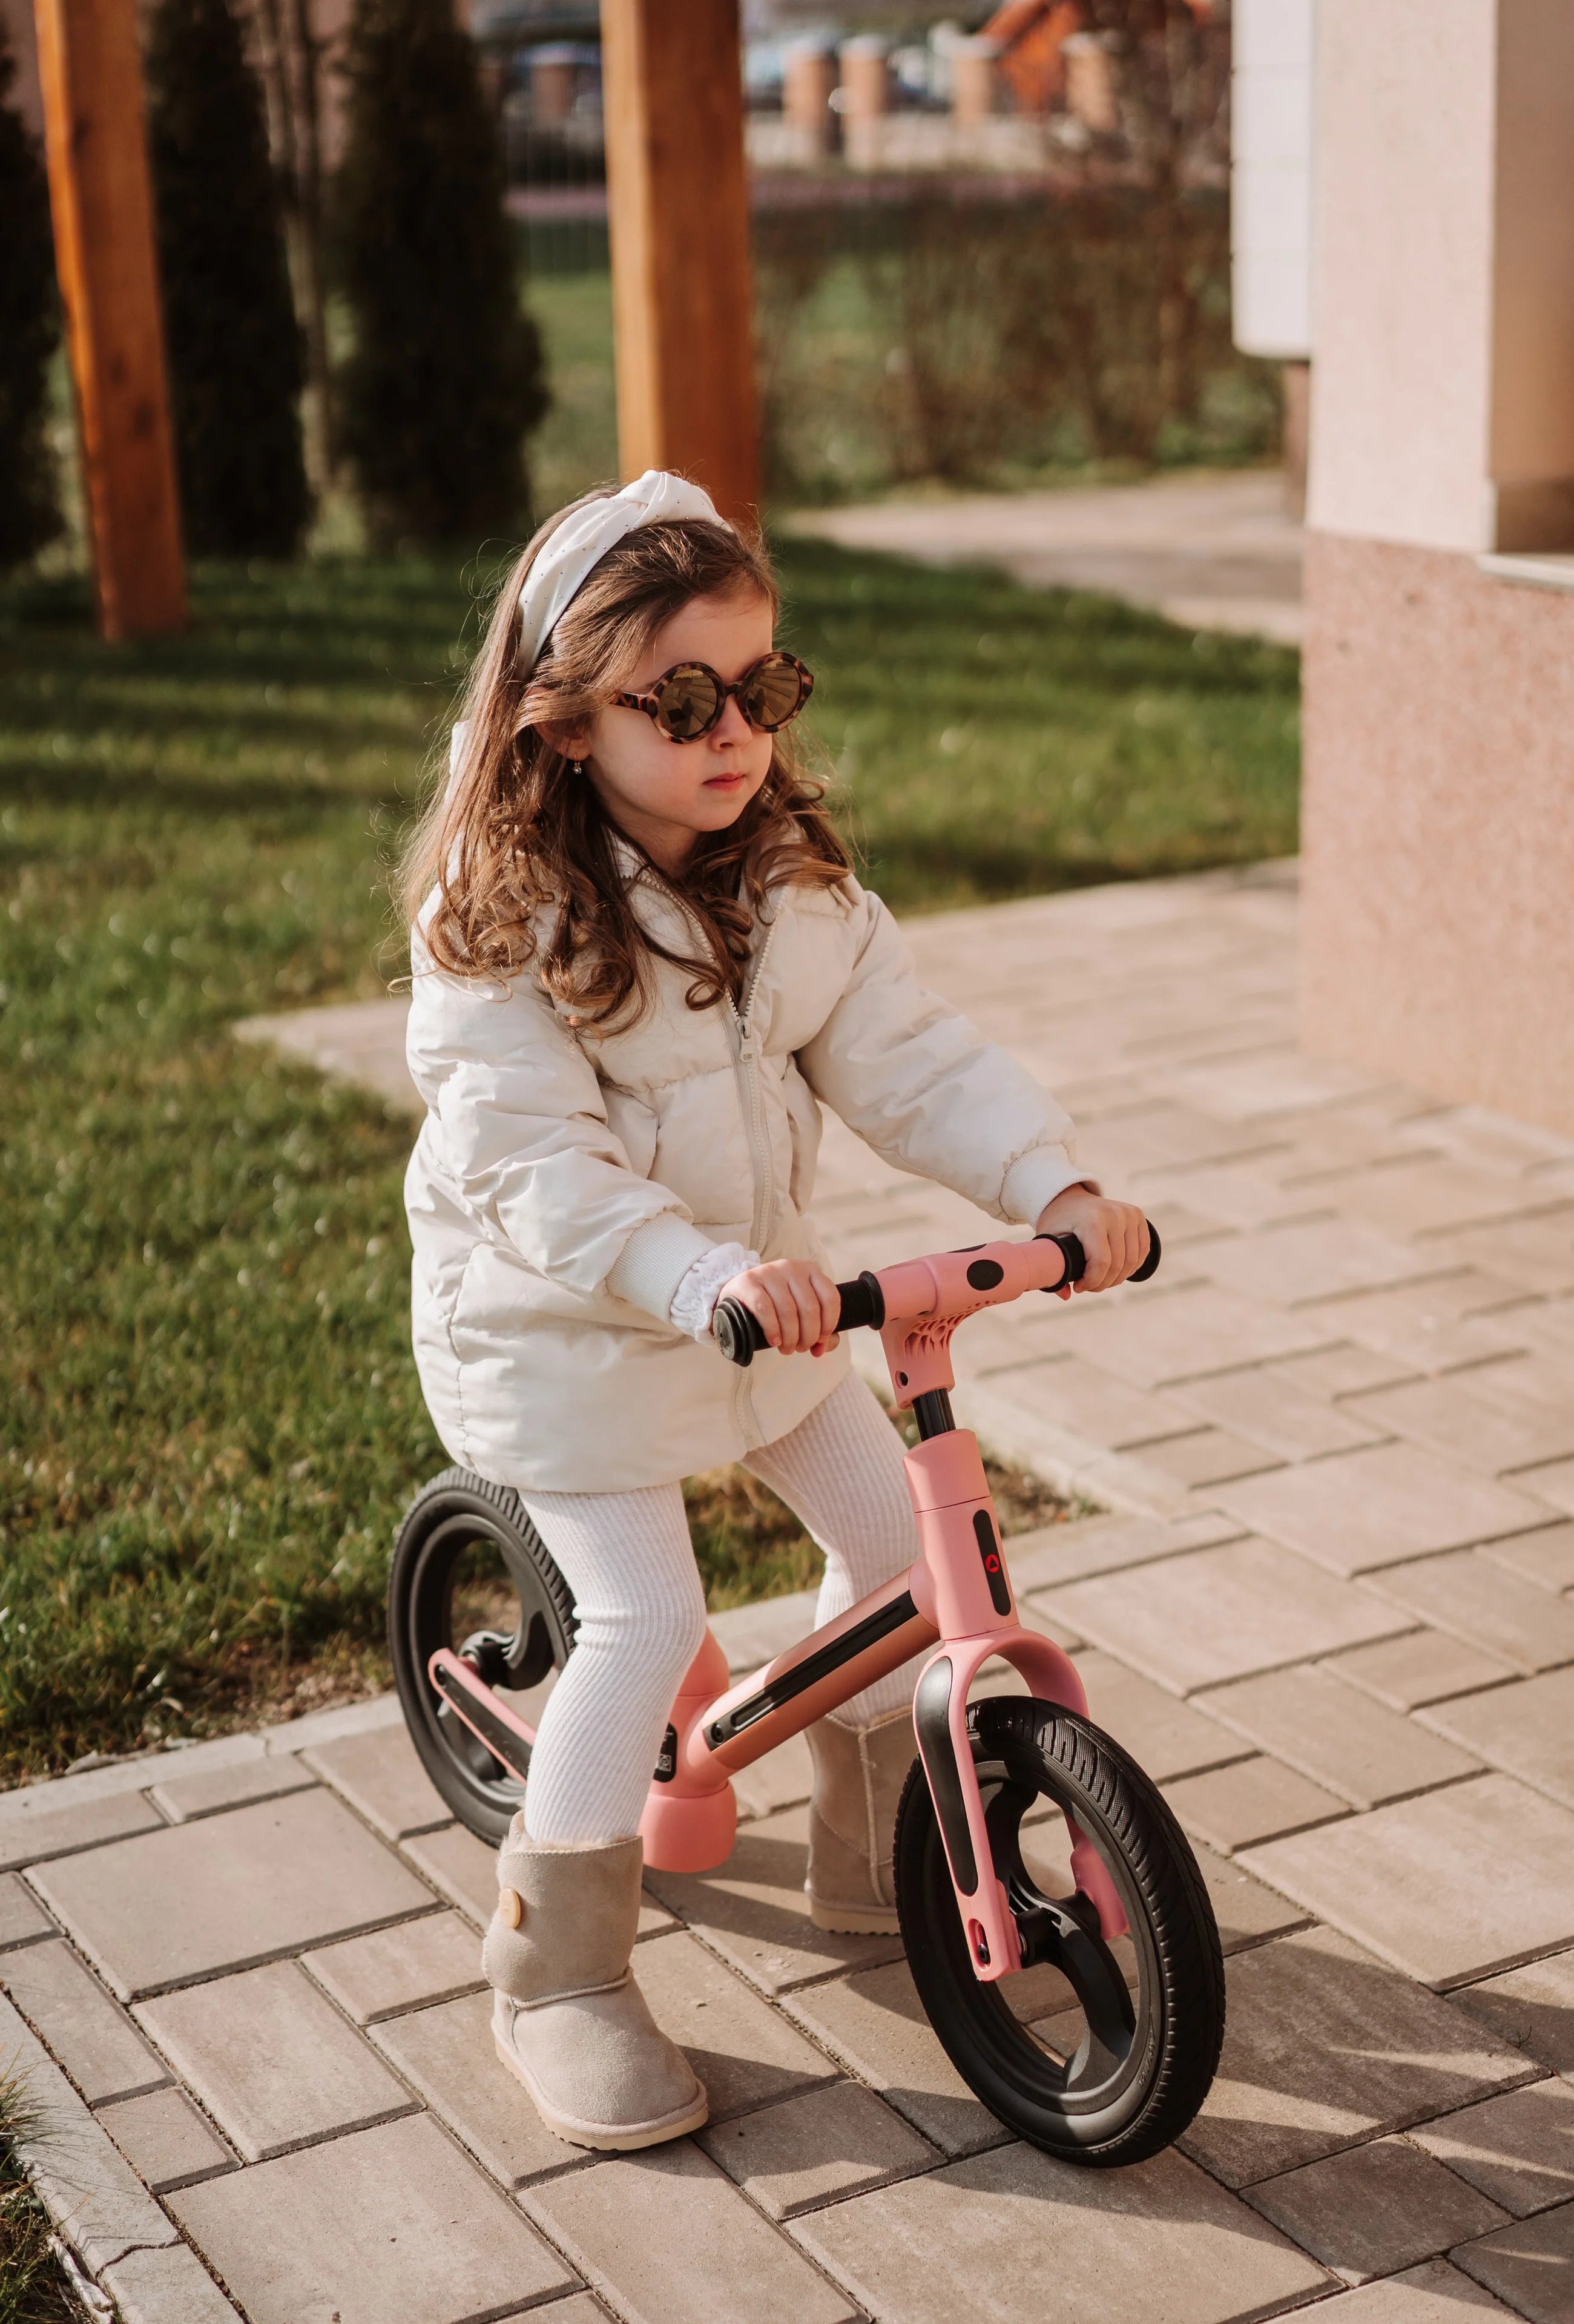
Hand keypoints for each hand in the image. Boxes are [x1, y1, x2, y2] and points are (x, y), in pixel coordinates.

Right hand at [718, 1258, 841, 1356]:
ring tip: (786, 1349)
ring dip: (790, 1337)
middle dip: (808, 1335)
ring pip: (788, 1310)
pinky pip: (764, 1309)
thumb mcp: (799, 1310)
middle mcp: (791, 1268)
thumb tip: (823, 1348)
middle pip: (809, 1307)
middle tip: (801, 1348)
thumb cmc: (776, 1304)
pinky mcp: (749, 1281)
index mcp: (810, 1271)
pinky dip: (772, 1329)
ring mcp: (769, 1272)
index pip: (830, 1297)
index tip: (820, 1339)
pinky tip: (774, 1340)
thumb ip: (818, 1329)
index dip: (829, 1323)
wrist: (739, 1294)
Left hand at [1035, 1186, 1149, 1296]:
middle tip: (1089, 1286)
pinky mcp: (1138, 1215)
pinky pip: (1142, 1250)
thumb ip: (1054, 1270)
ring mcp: (1129, 1213)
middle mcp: (1114, 1214)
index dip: (1092, 1282)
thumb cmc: (1058, 1222)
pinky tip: (1116, 1270)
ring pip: (1132, 1261)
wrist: (1070, 1198)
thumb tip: (1067, 1296)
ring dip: (1118, 1278)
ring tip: (1101, 1279)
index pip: (1101, 1262)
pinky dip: (1131, 1266)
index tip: (1079, 1287)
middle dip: (1103, 1283)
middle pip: (1118, 1265)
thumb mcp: (1049, 1243)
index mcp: (1091, 1220)